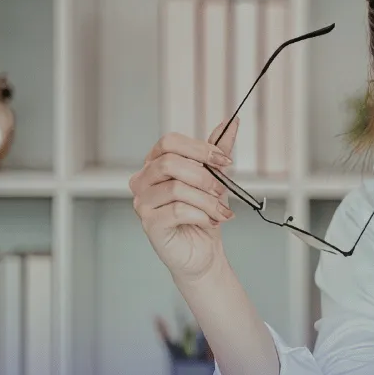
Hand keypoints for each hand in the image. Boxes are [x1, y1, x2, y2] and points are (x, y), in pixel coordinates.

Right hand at [131, 124, 238, 283]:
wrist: (203, 252)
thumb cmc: (203, 215)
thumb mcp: (215, 178)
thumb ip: (218, 150)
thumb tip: (231, 122)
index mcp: (155, 164)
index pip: (169, 142)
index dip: (199, 148)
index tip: (225, 160)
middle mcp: (142, 180)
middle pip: (170, 163)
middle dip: (204, 176)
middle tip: (221, 190)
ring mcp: (142, 202)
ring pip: (176, 189)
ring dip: (207, 200)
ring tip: (220, 211)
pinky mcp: (149, 224)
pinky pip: (177, 211)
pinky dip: (201, 215)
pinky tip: (210, 221)